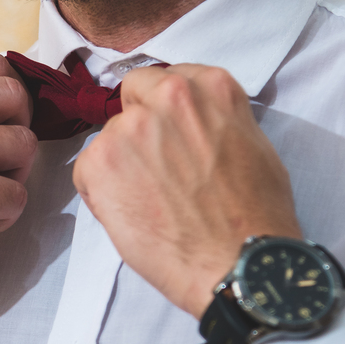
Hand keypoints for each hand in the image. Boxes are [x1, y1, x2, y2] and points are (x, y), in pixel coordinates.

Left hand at [72, 64, 301, 323]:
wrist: (240, 263)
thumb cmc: (256, 216)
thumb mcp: (255, 144)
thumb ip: (218, 119)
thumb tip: (195, 124)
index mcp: (210, 86)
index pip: (166, 79)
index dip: (164, 110)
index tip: (170, 134)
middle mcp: (169, 96)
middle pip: (133, 98)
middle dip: (141, 127)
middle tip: (157, 169)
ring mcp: (130, 126)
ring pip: (111, 136)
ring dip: (122, 163)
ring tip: (152, 202)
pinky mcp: (100, 161)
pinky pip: (88, 169)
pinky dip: (102, 192)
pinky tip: (133, 215)